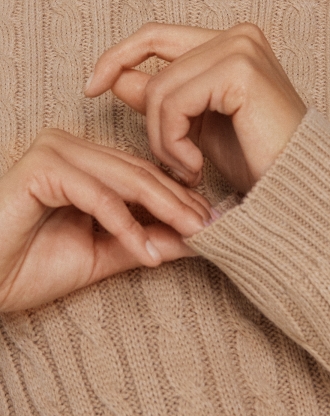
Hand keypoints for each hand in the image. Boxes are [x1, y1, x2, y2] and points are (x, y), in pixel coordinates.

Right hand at [0, 130, 213, 311]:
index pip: (145, 174)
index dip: (181, 199)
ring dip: (163, 210)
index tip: (214, 224)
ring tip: (193, 235)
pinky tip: (145, 251)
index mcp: (84, 160)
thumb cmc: (30, 268)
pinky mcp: (40, 168)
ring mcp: (53, 152)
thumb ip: (145, 243)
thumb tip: (195, 239)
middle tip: (213, 228)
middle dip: (180, 203)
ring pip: (124, 179)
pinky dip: (123, 224)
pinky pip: (96, 195)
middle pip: (140, 173)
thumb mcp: (103, 255)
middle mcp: (70, 147)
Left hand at [85, 22, 307, 193]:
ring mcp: (241, 47)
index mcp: (233, 42)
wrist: (299, 192)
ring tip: (189, 171)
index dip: (117, 56)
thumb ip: (162, 98)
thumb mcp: (198, 129)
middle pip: (154, 63)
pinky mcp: (239, 69)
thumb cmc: (259, 164)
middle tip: (172, 164)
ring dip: (163, 140)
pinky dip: (174, 142)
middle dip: (150, 120)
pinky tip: (198, 168)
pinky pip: (173, 101)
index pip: (156, 35)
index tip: (89, 87)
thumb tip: (116, 77)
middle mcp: (239, 34)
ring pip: (160, 88)